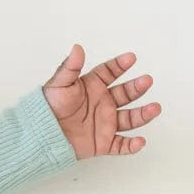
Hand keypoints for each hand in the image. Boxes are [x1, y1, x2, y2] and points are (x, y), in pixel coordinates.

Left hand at [42, 46, 161, 160]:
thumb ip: (70, 67)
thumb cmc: (47, 108)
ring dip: (143, 114)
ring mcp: (104, 123)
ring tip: (155, 108)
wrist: (39, 135)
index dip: (120, 65)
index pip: (110, 72)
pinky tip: (140, 141)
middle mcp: (102, 103)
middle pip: (125, 94)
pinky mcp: (102, 143)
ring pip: (129, 118)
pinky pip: (120, 145)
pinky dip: (131, 145)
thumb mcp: (58, 85)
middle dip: (137, 87)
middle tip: (146, 80)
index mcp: (92, 87)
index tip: (130, 58)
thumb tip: (77, 48)